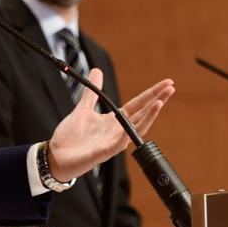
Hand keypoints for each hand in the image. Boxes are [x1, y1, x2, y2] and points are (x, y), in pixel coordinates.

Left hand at [46, 69, 173, 181]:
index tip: (167, 83)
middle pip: (142, 114)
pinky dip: (126, 136)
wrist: (56, 156)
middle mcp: (117, 131)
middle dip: (157, 101)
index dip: (152, 94)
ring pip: (135, 129)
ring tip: (159, 103)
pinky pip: (117, 145)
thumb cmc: (71, 137)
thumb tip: (97, 70)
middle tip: (171, 88)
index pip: (138, 105)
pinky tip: (133, 128)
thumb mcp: (82, 109)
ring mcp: (112, 142)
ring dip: (148, 117)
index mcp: (114, 121)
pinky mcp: (103, 153)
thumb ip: (92, 91)